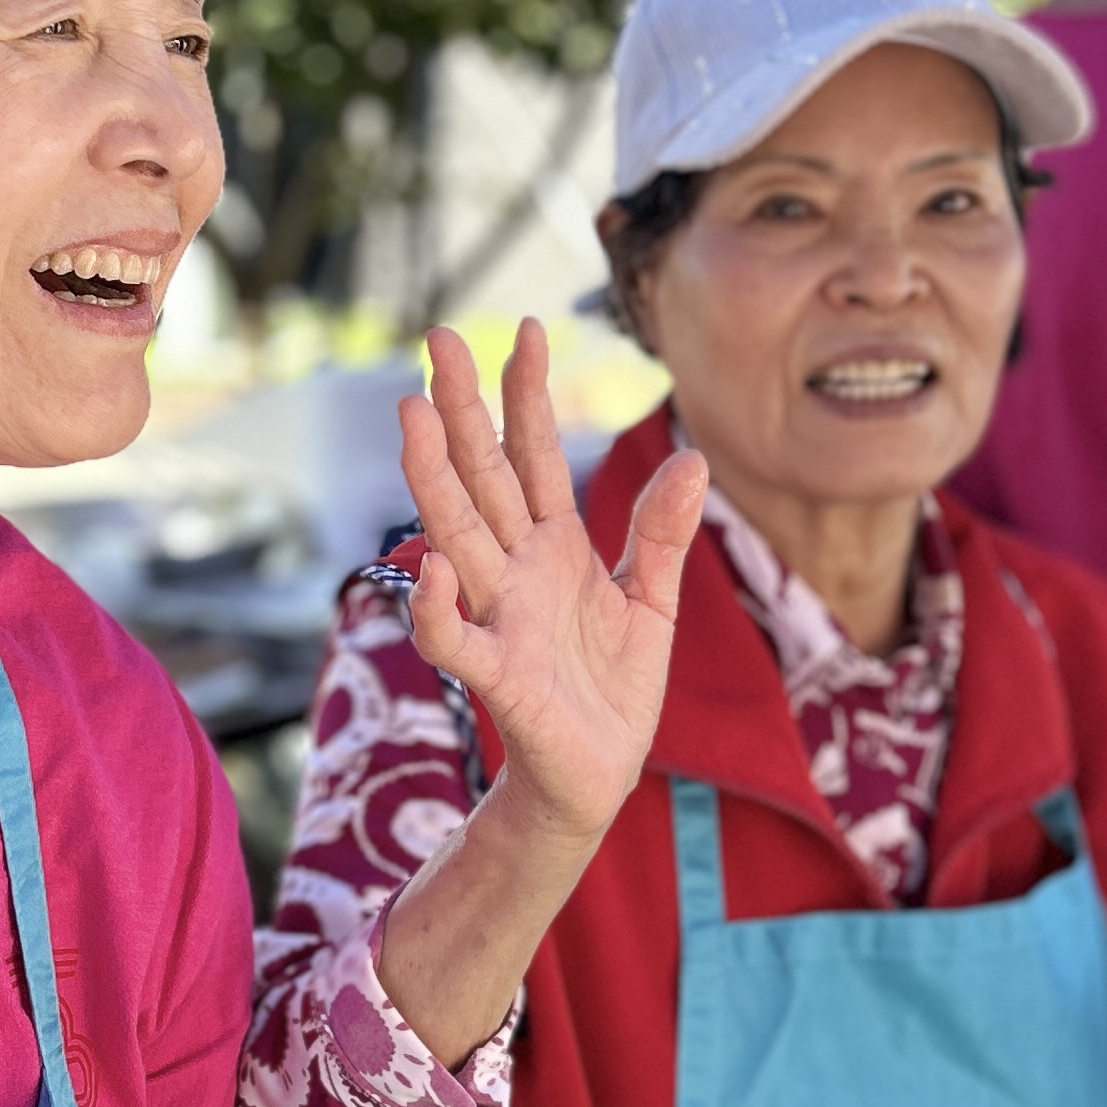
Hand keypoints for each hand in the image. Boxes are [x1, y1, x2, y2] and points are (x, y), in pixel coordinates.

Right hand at [398, 320, 706, 845]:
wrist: (599, 777)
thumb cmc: (612, 690)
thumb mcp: (650, 602)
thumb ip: (660, 534)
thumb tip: (693, 458)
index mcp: (552, 547)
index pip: (531, 454)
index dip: (527, 393)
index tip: (526, 329)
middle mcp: (515, 569)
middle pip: (482, 476)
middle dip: (460, 408)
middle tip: (438, 337)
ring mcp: (499, 616)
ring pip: (456, 535)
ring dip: (431, 478)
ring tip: (413, 414)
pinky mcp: (497, 676)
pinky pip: (456, 638)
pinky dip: (440, 606)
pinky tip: (435, 565)